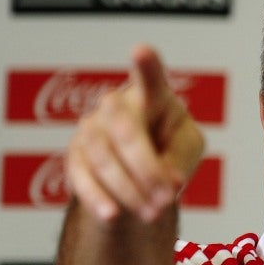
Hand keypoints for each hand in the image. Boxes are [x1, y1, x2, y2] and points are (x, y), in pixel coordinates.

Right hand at [66, 45, 204, 222]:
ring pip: (105, 158)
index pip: (149, 78)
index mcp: (151, 95)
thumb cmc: (169, 147)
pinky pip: (81, 177)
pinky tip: (112, 214)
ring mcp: (91, 128)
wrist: (138, 171)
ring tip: (152, 213)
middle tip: (165, 199)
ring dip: (129, 190)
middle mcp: (116, 105)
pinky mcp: (75, 155)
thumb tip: (170, 181)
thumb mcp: (189, 149)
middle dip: (147, 169)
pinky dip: (97, 198)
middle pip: (126, 131)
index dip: (146, 65)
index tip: (141, 50)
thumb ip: (183, 157)